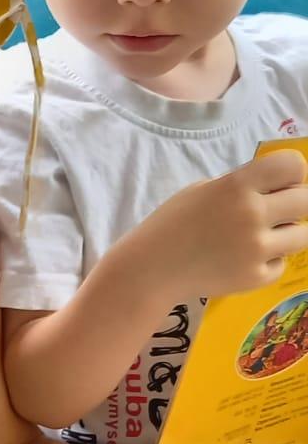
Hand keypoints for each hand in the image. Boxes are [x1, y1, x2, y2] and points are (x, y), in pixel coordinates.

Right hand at [140, 149, 307, 300]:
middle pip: (306, 200)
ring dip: (288, 233)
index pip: (293, 165)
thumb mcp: (205, 190)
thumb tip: (280, 187)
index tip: (283, 183)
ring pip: (303, 235)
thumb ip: (242, 186)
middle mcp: (252, 214)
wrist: (152, 269)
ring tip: (262, 237)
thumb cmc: (173, 223)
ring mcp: (256, 249)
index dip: (293, 173)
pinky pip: (281, 263)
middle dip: (296, 203)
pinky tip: (243, 260)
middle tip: (279, 211)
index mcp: (237, 185)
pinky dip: (268, 262)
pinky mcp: (256, 278)